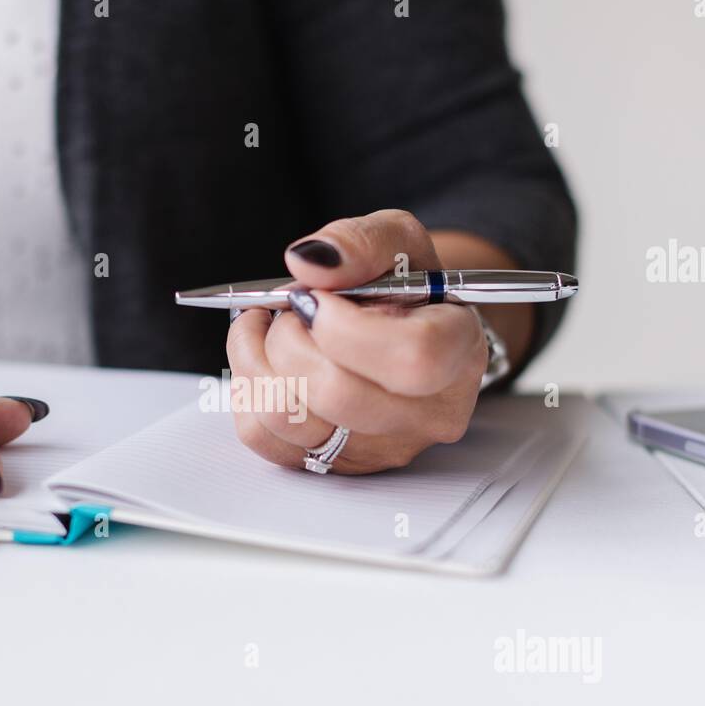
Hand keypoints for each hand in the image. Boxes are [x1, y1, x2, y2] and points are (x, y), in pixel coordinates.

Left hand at [226, 209, 487, 473]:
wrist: (402, 329)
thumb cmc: (405, 286)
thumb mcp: (397, 241)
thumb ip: (361, 242)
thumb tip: (307, 262)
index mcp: (458, 355)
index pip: (411, 359)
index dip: (345, 327)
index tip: (316, 298)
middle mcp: (426, 416)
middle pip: (337, 394)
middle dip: (290, 337)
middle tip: (293, 306)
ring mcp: (378, 449)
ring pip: (289, 419)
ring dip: (258, 358)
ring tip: (273, 325)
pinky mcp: (331, 463)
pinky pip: (261, 435)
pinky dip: (246, 387)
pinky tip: (261, 355)